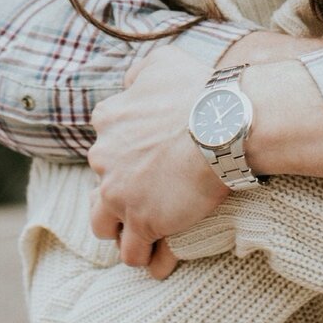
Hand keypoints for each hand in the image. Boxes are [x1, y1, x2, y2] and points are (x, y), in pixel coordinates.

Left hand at [88, 45, 228, 268]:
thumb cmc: (199, 89)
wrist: (223, 122)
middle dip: (118, 194)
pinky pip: (132, 251)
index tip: (144, 163)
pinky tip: (157, 260)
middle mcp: (103, 157)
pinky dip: (143, 255)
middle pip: (99, 186)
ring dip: (119, 229)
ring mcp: (119, 193)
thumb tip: (129, 83)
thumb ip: (138, 74)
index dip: (123, 157)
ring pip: (103, 224)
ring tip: (142, 235)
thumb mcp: (161, 63)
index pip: (104, 144)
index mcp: (108, 119)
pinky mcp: (142, 221)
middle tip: (145, 198)